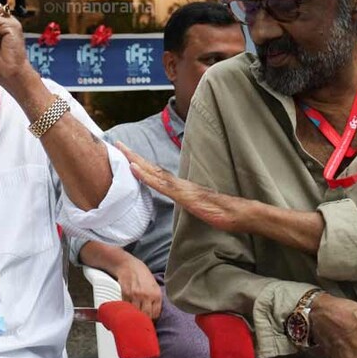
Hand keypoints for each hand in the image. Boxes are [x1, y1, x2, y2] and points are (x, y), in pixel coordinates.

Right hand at [113, 254, 162, 319]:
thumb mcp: (154, 285)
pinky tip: (126, 310)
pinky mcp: (125, 295)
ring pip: (135, 314)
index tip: (148, 321)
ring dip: (134, 316)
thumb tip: (154, 313)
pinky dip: (126, 310)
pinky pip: (126, 308)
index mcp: (156, 294)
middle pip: (146, 316)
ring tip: (133, 317)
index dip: (152, 320)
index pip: (155, 315)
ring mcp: (135, 296)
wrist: (127, 265)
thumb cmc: (141, 274)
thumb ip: (155, 299)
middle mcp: (147, 296)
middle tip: (140, 322)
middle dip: (143, 320)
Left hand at [117, 141, 247, 232]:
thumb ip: (188, 203)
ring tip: (121, 150)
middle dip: (133, 156)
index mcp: (181, 186)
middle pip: (152, 167)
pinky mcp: (184, 195)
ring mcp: (181, 188)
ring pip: (154, 172)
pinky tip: (134, 168)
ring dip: (136, 161)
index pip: (157, 173)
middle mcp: (179, 183)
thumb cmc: (223, 213)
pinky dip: (145, 175)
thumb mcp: (199, 208)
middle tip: (117, 143)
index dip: (141, 163)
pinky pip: (160, 184)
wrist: (239, 214)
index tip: (127, 155)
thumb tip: (180, 204)